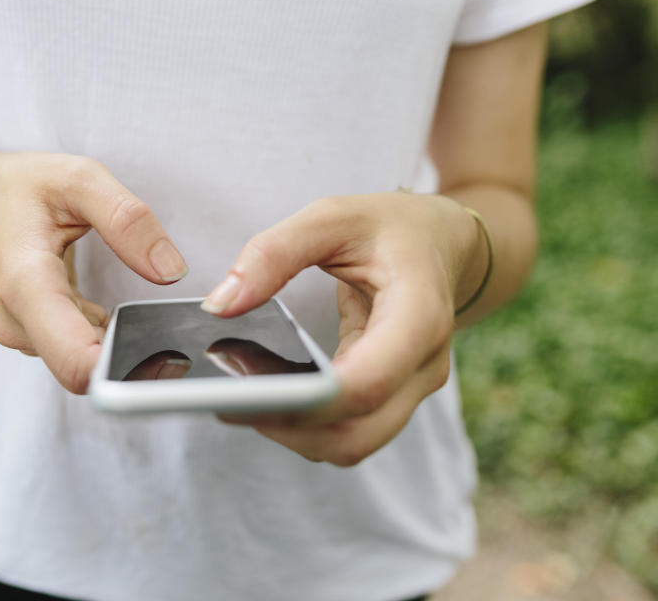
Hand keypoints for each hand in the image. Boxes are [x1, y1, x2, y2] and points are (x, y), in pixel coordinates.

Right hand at [0, 152, 187, 393]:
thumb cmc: (26, 187)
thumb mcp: (80, 179)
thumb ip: (128, 221)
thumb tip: (171, 271)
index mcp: (27, 282)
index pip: (74, 361)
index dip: (119, 369)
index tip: (157, 352)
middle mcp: (18, 321)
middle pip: (86, 369)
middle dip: (127, 351)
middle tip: (148, 313)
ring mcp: (23, 335)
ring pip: (86, 362)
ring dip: (115, 340)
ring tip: (119, 301)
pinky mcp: (34, 340)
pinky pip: (81, 352)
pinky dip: (103, 336)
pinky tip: (104, 307)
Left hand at [205, 192, 481, 465]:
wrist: (441, 243)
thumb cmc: (389, 228)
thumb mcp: (332, 217)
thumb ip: (273, 253)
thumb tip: (219, 306)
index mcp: (418, 314)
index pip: (368, 382)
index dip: (308, 401)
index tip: (247, 395)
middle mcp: (422, 364)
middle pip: (358, 433)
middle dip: (290, 429)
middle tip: (228, 403)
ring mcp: (410, 388)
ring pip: (352, 443)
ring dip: (295, 433)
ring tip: (242, 399)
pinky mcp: (390, 398)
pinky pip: (348, 429)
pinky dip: (306, 425)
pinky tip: (268, 395)